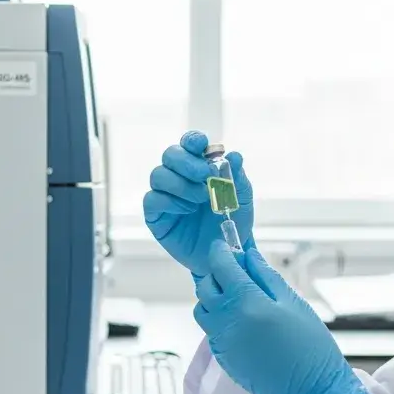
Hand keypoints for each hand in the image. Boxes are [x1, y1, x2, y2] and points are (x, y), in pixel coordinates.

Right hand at [143, 131, 254, 276]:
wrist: (226, 253)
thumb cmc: (232, 221)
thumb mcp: (242, 199)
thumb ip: (238, 177)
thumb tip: (234, 156)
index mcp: (199, 166)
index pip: (189, 144)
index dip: (193, 140)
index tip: (202, 145)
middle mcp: (179, 177)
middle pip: (170, 155)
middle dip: (187, 162)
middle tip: (205, 175)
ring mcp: (165, 195)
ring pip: (159, 175)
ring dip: (181, 184)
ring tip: (201, 199)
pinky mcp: (156, 215)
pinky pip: (152, 199)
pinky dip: (170, 201)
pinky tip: (187, 210)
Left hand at [194, 241, 375, 393]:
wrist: (313, 392)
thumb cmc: (311, 346)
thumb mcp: (294, 303)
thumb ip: (267, 276)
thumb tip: (248, 256)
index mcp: (246, 303)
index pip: (221, 267)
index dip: (220, 252)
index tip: (224, 245)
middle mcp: (226, 322)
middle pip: (205, 287)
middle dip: (214, 273)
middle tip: (233, 269)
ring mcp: (221, 343)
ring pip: (204, 310)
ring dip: (213, 297)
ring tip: (237, 295)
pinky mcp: (223, 359)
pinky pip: (211, 330)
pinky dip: (218, 318)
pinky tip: (241, 320)